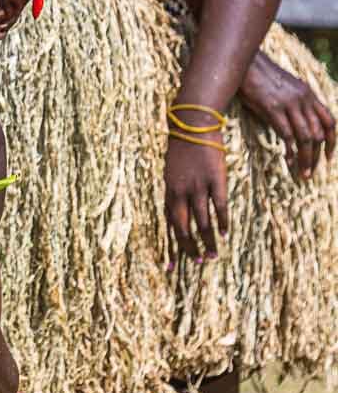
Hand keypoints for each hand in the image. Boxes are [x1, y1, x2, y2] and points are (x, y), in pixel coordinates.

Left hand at [164, 133, 229, 264]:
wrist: (193, 125)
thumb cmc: (182, 148)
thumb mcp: (171, 172)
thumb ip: (175, 192)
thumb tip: (177, 210)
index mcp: (168, 192)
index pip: (168, 225)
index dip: (171, 246)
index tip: (172, 267)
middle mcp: (180, 192)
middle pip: (183, 227)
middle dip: (189, 248)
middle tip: (198, 263)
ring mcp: (197, 186)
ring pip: (202, 221)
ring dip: (207, 241)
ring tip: (213, 256)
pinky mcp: (215, 179)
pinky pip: (218, 206)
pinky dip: (221, 221)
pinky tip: (224, 234)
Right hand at [239, 51, 335, 180]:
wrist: (245, 64)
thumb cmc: (260, 77)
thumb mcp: (284, 90)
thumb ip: (293, 105)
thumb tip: (294, 124)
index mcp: (309, 95)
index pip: (329, 121)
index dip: (332, 142)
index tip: (328, 157)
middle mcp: (304, 99)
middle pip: (319, 133)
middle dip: (318, 156)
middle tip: (311, 171)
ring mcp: (289, 104)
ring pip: (306, 137)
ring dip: (307, 158)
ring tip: (302, 173)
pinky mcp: (272, 108)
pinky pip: (287, 134)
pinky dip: (290, 150)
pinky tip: (289, 161)